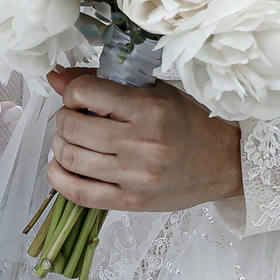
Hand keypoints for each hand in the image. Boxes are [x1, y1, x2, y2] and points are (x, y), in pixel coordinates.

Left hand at [43, 66, 241, 213]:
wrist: (224, 163)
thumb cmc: (189, 122)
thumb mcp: (154, 91)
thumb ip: (104, 82)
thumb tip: (56, 77)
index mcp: (149, 108)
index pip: (85, 93)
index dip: (73, 92)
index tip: (79, 96)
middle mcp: (141, 143)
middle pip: (72, 126)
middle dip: (64, 117)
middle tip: (74, 116)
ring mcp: (135, 176)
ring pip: (70, 158)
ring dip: (60, 144)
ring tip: (71, 139)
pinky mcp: (131, 202)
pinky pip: (78, 193)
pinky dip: (59, 177)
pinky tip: (62, 166)